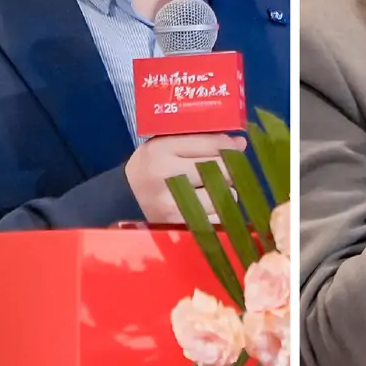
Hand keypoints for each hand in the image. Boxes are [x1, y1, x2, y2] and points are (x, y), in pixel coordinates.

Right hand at [126, 132, 248, 224]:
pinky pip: (218, 218)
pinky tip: (206, 207)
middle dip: (228, 169)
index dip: (229, 145)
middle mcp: (166, 176)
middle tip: (222, 170)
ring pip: (225, 195)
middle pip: (221, 169)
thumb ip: (200, 140)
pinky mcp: (181, 225)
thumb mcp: (166, 145)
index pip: (211, 143)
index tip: (235, 147)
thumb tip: (240, 144)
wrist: (125, 200)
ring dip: (226, 192)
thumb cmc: (151, 167)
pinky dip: (219, 212)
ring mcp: (174, 204)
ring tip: (211, 190)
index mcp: (161, 150)